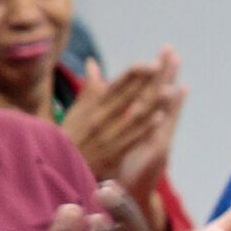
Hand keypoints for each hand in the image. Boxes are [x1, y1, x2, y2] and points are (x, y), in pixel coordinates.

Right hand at [62, 50, 183, 195]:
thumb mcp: (77, 112)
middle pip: (126, 98)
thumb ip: (90, 88)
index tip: (149, 63)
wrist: (60, 168)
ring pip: (133, 117)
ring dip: (152, 103)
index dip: (132, 74)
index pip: (115, 87)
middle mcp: (101, 120)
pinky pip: (133, 139)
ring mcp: (108, 137)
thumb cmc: (71, 136)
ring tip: (170, 90)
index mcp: (93, 108)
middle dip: (144, 82)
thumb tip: (92, 63)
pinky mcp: (114, 154)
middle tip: (161, 67)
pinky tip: (161, 117)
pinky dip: (146, 127)